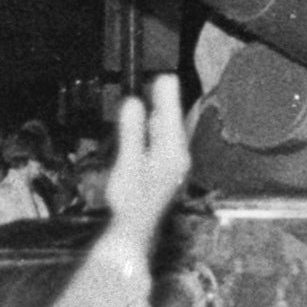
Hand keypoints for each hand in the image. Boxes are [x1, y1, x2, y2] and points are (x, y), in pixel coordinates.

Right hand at [101, 75, 190, 252]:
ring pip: (168, 132)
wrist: (133, 230)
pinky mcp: (165, 170)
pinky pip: (163, 142)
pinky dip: (156, 129)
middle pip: (172, 121)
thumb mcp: (128, 164)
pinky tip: (148, 125)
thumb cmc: (130, 201)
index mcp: (172, 153)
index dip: (166, 95)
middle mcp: (177, 156)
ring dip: (160, 114)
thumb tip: (134, 103)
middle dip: (164, 102)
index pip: (171, 116)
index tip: (163, 77)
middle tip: (160, 80)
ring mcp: (173, 164)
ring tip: (155, 96)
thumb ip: (132, 132)